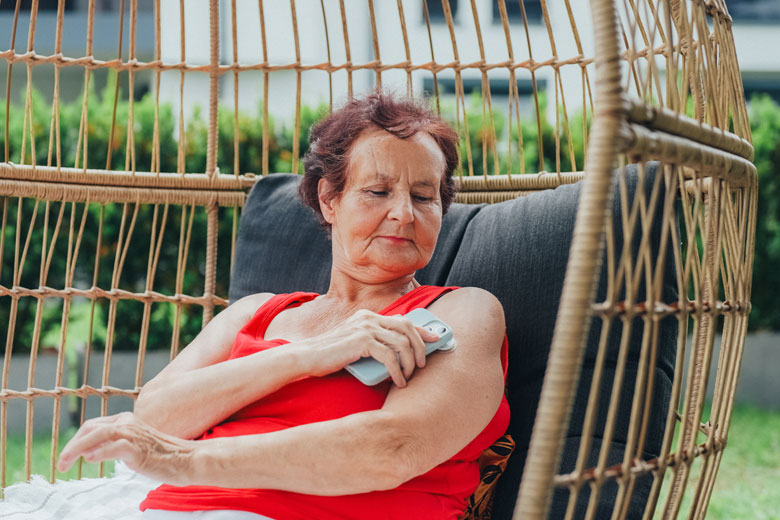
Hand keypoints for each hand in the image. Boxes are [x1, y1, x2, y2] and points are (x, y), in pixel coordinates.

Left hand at [57, 412, 196, 484]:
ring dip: (76, 449)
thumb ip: (114, 444)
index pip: (93, 426)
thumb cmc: (163, 455)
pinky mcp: (137, 448)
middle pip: (90, 428)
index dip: (76, 440)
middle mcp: (127, 422)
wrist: (186, 459)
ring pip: (96, 435)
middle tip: (62, 463)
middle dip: (71, 445)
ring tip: (66, 463)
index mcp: (126, 420)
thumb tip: (91, 453)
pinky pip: (112, 447)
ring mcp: (133, 434)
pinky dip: (99, 453)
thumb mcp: (135, 445)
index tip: (68, 455)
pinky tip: (91, 460)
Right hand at [296, 309, 439, 386]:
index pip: (403, 320)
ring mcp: (366, 327)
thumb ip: (374, 342)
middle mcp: (369, 318)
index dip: (422, 330)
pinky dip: (397, 371)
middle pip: (408, 328)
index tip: (435, 340)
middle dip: (420, 347)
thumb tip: (399, 353)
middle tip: (422, 365)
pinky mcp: (362, 341)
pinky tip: (398, 381)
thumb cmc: (330, 356)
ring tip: (408, 377)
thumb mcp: (355, 345)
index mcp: (368, 316)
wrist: (307, 357)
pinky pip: (390, 356)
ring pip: (402, 343)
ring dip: (409, 363)